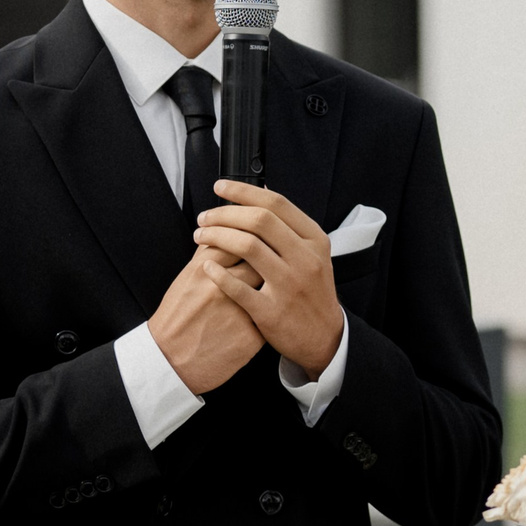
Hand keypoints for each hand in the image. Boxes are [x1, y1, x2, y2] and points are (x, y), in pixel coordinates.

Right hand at [147, 250, 263, 394]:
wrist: (171, 361)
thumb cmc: (177, 318)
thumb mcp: (185, 279)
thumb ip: (206, 256)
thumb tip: (222, 233)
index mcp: (203, 270)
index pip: (239, 238)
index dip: (252, 237)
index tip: (257, 240)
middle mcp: (222, 288)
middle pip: (260, 260)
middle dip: (268, 259)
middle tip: (271, 262)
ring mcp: (238, 313)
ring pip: (272, 288)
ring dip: (276, 284)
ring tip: (275, 286)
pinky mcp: (251, 337)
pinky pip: (273, 316)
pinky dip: (275, 313)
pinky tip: (273, 313)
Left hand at [193, 180, 343, 377]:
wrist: (325, 338)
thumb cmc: (312, 292)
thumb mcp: (314, 253)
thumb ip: (290, 224)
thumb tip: (263, 188)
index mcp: (314, 240)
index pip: (276, 204)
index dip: (243, 191)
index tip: (220, 187)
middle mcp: (305, 259)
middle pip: (259, 220)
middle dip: (224, 213)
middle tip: (204, 217)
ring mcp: (289, 285)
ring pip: (247, 246)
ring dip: (216, 236)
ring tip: (201, 237)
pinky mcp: (272, 312)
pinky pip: (238, 287)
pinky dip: (218, 273)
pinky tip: (206, 266)